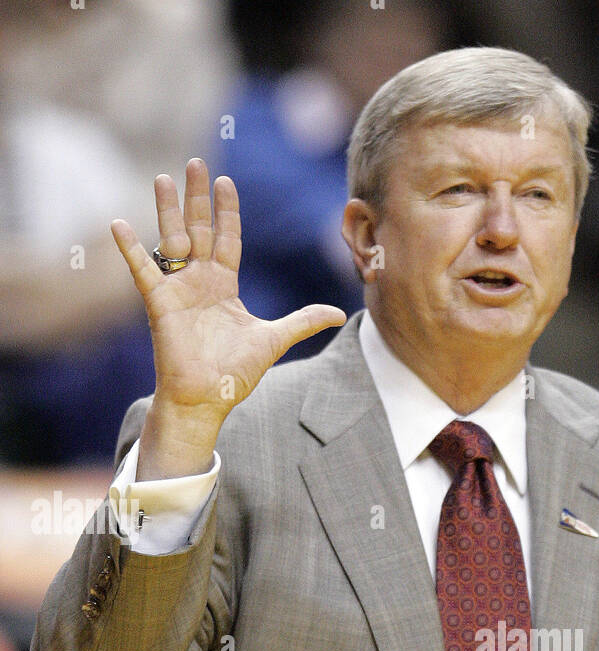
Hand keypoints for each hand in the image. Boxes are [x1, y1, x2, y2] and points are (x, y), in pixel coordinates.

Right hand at [111, 158, 346, 473]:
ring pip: (172, 240)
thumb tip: (339, 314)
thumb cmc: (236, 372)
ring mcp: (178, 290)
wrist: (209, 398)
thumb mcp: (275, 339)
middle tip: (195, 162)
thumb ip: (303, 321)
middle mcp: (199, 281)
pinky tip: (118, 224)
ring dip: (167, 209)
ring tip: (161, 177)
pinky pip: (142, 271)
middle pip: (199, 229)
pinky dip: (130, 250)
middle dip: (197, 197)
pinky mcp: (159, 304)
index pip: (226, 239)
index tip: (226, 182)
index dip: (226, 211)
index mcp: (224, 285)